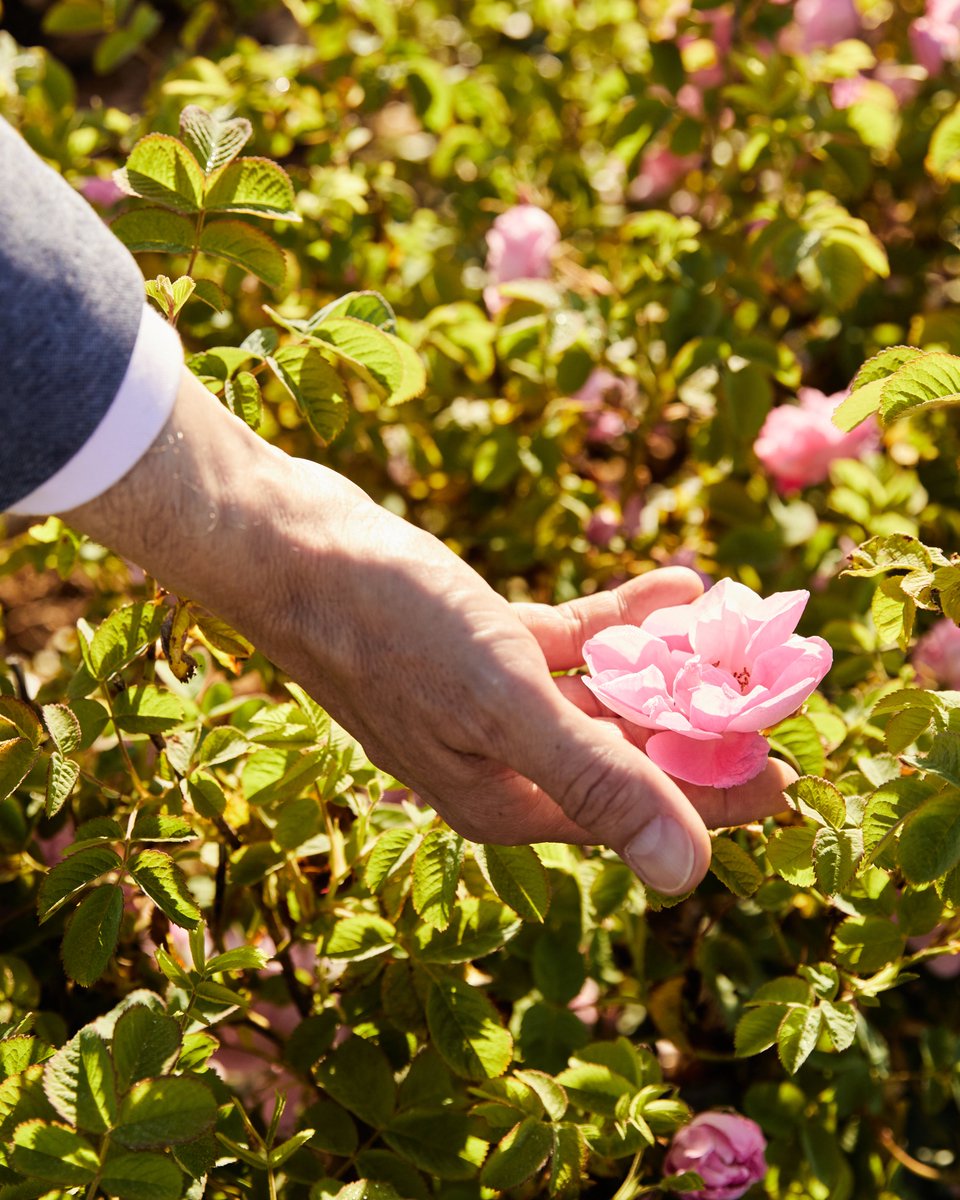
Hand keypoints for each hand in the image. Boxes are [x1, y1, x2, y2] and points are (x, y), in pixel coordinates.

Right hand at [65, 369, 793, 894]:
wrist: (292, 548)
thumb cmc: (389, 628)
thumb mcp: (502, 704)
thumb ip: (595, 781)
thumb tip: (688, 876)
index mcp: (506, 799)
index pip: (637, 814)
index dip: (716, 798)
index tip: (790, 773)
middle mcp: (500, 761)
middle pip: (626, 755)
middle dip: (700, 723)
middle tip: (775, 686)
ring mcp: (489, 702)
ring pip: (601, 696)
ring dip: (667, 665)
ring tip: (737, 630)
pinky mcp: (480, 645)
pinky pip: (569, 644)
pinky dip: (618, 622)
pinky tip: (673, 588)